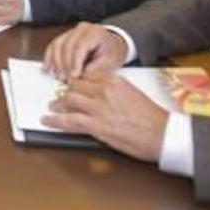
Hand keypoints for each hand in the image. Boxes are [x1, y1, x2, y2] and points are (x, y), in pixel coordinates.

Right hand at [43, 22, 127, 80]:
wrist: (113, 45)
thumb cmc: (112, 53)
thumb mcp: (109, 63)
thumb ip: (94, 69)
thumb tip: (79, 77)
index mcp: (95, 33)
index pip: (80, 46)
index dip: (75, 62)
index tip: (73, 76)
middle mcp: (82, 29)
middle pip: (67, 45)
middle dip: (64, 64)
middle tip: (65, 79)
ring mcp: (72, 31)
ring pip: (58, 44)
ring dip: (55, 62)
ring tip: (58, 76)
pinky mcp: (66, 36)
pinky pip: (54, 45)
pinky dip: (50, 57)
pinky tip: (49, 68)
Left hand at [43, 71, 167, 161]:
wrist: (161, 134)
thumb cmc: (152, 118)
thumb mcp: (133, 94)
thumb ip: (115, 92)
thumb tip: (100, 97)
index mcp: (115, 81)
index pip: (87, 76)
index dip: (77, 82)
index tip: (72, 86)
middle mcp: (105, 90)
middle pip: (75, 86)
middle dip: (65, 92)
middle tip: (59, 97)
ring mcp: (99, 107)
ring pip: (69, 100)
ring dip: (57, 104)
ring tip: (52, 107)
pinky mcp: (96, 125)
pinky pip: (69, 121)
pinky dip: (55, 121)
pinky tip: (47, 121)